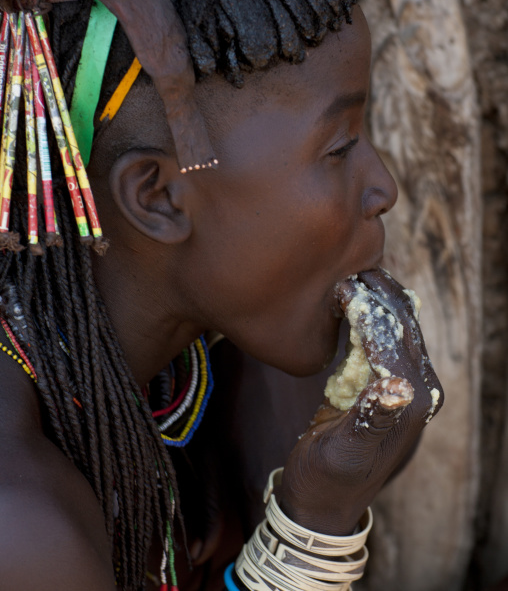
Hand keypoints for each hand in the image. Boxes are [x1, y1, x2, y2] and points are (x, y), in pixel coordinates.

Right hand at [279, 267, 443, 535]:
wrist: (322, 503)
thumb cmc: (327, 478)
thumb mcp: (347, 452)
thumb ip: (373, 419)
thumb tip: (399, 386)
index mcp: (411, 402)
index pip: (394, 338)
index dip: (369, 307)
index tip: (340, 284)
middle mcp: (418, 391)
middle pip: (405, 326)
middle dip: (379, 294)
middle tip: (349, 269)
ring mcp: (407, 389)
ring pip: (401, 329)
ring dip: (379, 301)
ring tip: (352, 277)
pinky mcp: (391, 387)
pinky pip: (388, 341)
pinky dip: (374, 318)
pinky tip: (355, 305)